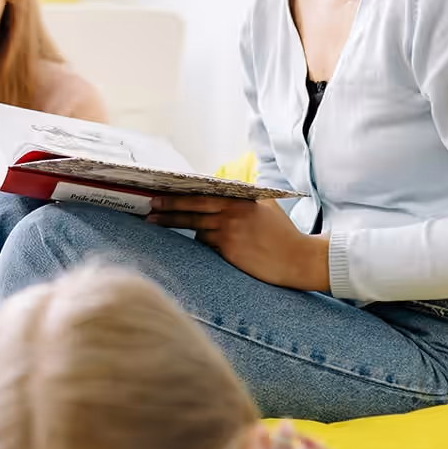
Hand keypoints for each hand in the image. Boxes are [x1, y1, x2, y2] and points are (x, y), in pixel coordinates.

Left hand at [148, 197, 328, 290]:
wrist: (298, 259)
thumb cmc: (283, 234)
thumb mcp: (267, 206)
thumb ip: (246, 197)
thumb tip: (226, 189)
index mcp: (240, 200)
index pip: (203, 195)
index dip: (180, 195)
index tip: (161, 193)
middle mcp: (232, 214)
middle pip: (192, 210)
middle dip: (167, 209)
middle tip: (149, 209)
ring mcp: (229, 234)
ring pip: (197, 229)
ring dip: (177, 225)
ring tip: (155, 223)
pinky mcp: (229, 252)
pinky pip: (207, 245)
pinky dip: (203, 243)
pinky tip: (201, 242)